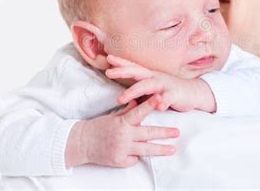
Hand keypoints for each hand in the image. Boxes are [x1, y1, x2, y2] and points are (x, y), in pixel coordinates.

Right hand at [65, 94, 179, 167]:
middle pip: (148, 134)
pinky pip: (134, 160)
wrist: (81, 143)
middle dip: (165, 133)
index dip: (150, 105)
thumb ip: (127, 110)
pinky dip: (137, 156)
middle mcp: (124, 136)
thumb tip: (138, 102)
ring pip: (146, 150)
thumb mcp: (113, 116)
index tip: (161, 98)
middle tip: (177, 132)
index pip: (139, 112)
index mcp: (122, 122)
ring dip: (161, 149)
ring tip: (173, 149)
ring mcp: (122, 149)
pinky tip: (140, 155)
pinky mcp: (119, 161)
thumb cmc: (98, 127)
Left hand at [105, 55, 215, 112]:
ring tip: (121, 98)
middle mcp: (156, 77)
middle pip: (138, 72)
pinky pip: (167, 98)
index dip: (122, 62)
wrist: (193, 93)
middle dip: (123, 72)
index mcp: (150, 75)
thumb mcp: (153, 88)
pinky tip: (159, 106)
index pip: (134, 66)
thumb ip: (140, 90)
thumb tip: (122, 93)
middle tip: (109, 72)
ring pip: (148, 86)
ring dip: (134, 91)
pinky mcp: (174, 95)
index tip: (108, 58)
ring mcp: (165, 85)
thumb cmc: (170, 91)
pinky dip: (163, 101)